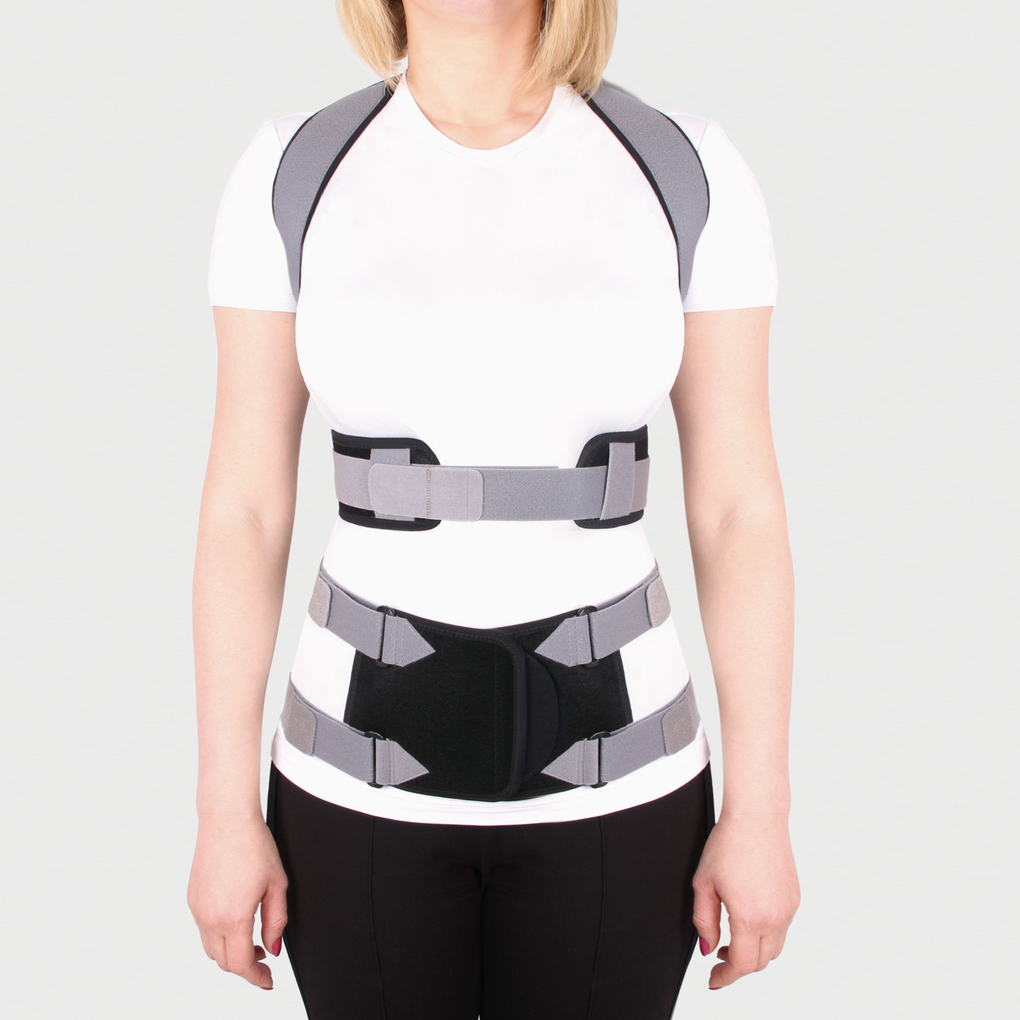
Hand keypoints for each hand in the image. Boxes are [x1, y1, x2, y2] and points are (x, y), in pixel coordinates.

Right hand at [187, 812, 288, 989]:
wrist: (227, 819)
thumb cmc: (253, 845)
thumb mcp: (277, 884)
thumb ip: (276, 921)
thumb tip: (273, 947)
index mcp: (233, 916)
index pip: (242, 964)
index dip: (257, 977)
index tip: (267, 980)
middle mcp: (210, 917)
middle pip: (224, 962)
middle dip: (246, 967)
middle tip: (264, 961)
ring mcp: (198, 909)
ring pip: (211, 949)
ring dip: (231, 953)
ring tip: (252, 944)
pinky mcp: (192, 899)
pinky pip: (204, 930)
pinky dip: (219, 937)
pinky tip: (236, 924)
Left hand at [692, 812, 799, 989]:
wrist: (757, 818)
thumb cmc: (729, 843)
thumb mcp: (704, 883)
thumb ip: (703, 921)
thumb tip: (707, 947)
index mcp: (749, 916)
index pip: (741, 964)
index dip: (725, 977)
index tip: (714, 979)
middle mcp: (774, 917)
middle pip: (759, 962)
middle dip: (737, 966)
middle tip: (718, 958)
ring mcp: (788, 909)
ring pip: (773, 949)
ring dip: (753, 952)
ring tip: (731, 940)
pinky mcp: (794, 899)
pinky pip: (782, 930)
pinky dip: (765, 936)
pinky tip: (749, 921)